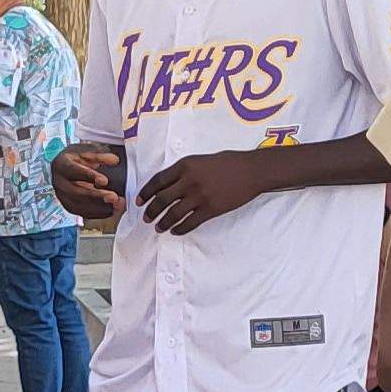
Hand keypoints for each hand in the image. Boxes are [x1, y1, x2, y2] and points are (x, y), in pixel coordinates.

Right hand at [52, 144, 125, 221]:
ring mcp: (62, 196)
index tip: (104, 181)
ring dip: (98, 207)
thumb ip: (101, 155)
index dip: (89, 176)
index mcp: (61, 164)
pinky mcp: (69, 206)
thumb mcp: (88, 150)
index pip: (74, 170)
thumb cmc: (77, 158)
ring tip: (116, 205)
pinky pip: (82, 213)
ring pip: (79, 205)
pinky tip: (110, 210)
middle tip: (113, 197)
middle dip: (96, 196)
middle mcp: (59, 182)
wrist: (68, 167)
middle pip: (76, 192)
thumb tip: (113, 160)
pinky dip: (97, 213)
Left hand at [133, 149, 279, 233]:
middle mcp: (189, 181)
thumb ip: (183, 171)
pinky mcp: (210, 209)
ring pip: (173, 214)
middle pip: (162, 199)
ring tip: (158, 227)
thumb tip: (167, 185)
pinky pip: (190, 223)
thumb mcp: (200, 160)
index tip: (139, 201)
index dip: (145, 192)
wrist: (250, 171)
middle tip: (145, 217)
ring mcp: (199, 196)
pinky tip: (175, 231)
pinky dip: (180, 229)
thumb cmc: (227, 162)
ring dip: (163, 222)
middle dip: (150, 210)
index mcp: (184, 166)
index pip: (157, 181)